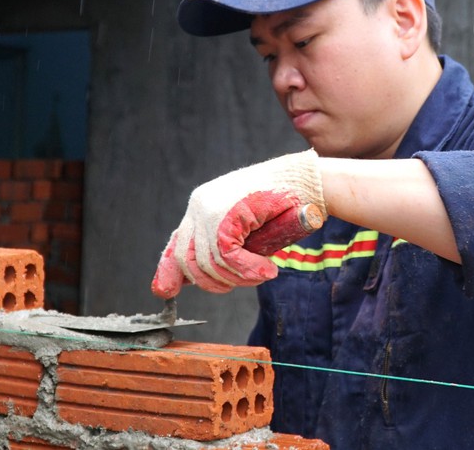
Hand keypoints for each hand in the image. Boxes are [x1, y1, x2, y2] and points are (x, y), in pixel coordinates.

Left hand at [151, 149, 324, 297]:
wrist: (308, 182)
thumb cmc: (283, 206)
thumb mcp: (245, 228)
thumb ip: (222, 245)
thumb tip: (193, 277)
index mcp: (201, 205)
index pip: (177, 244)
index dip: (170, 271)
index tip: (165, 291)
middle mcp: (200, 205)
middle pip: (188, 260)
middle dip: (213, 282)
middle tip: (242, 281)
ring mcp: (210, 209)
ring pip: (209, 262)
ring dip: (238, 277)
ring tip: (262, 273)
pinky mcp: (227, 215)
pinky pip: (228, 256)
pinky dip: (248, 269)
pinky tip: (267, 269)